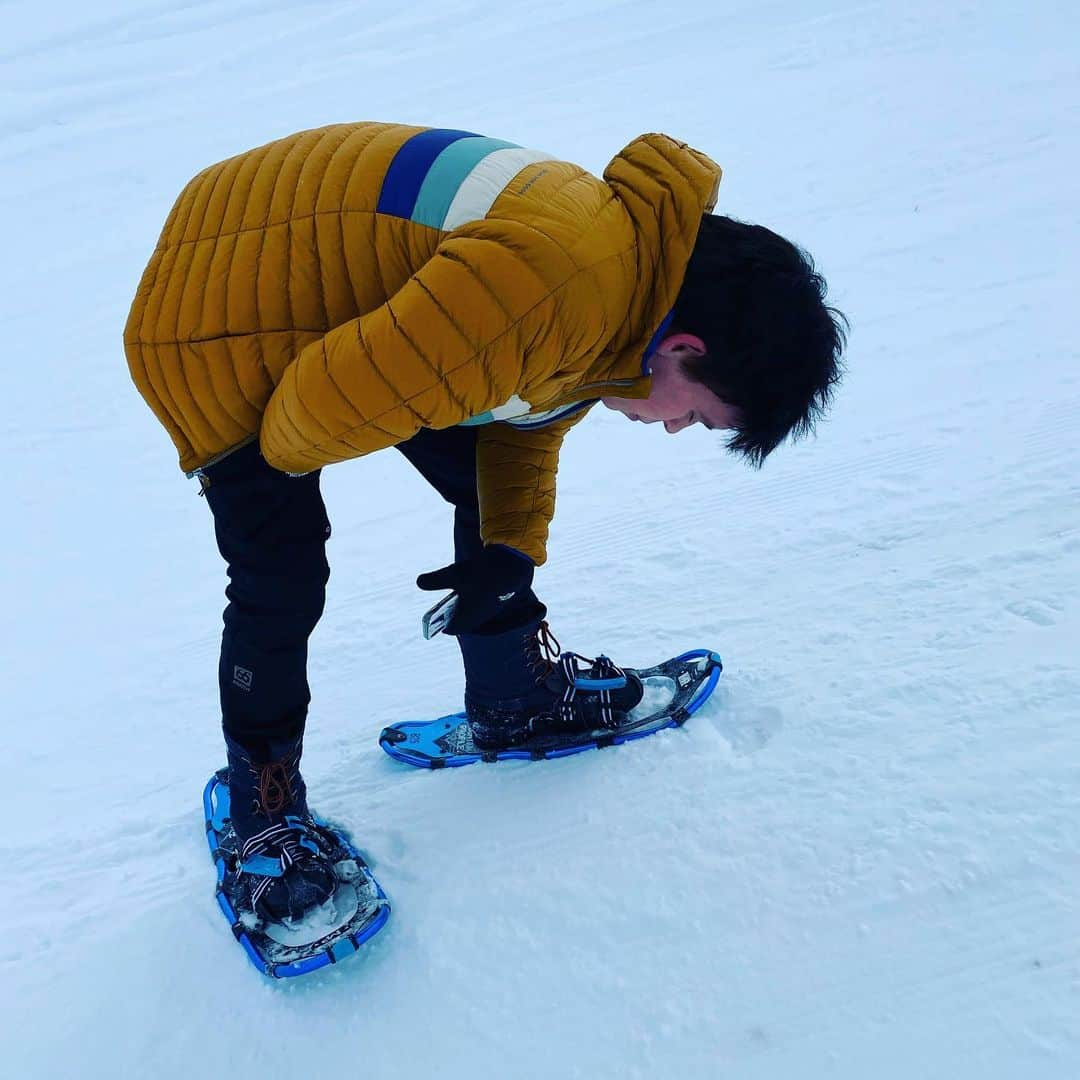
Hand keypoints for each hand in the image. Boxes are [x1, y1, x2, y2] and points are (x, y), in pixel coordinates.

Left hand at [417, 545, 533, 634]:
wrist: (512, 564)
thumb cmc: (480, 574)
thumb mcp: (452, 574)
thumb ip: (435, 581)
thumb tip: (419, 582)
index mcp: (468, 618)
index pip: (452, 629)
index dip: (442, 624)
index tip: (435, 618)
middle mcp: (481, 616)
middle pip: (463, 620)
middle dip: (453, 612)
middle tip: (445, 602)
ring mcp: (492, 608)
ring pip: (475, 610)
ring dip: (466, 603)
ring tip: (458, 589)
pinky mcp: (500, 597)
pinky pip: (484, 601)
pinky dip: (477, 595)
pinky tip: (474, 581)